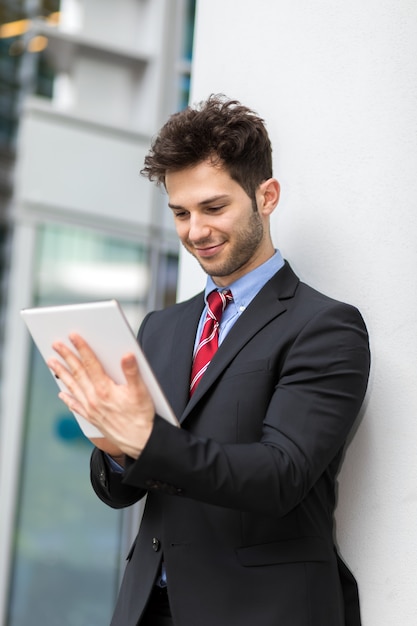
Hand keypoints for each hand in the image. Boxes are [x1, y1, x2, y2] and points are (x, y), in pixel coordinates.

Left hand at [47, 333, 154, 458]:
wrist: (140, 442)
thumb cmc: (142, 417)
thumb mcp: (142, 392)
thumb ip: (133, 372)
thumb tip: (127, 355)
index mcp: (105, 390)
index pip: (91, 364)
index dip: (82, 348)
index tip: (73, 336)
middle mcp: (94, 399)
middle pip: (78, 373)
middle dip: (66, 356)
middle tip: (56, 344)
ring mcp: (91, 410)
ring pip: (73, 387)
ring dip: (62, 373)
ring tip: (52, 362)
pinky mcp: (93, 419)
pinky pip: (76, 406)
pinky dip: (68, 398)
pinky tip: (62, 393)